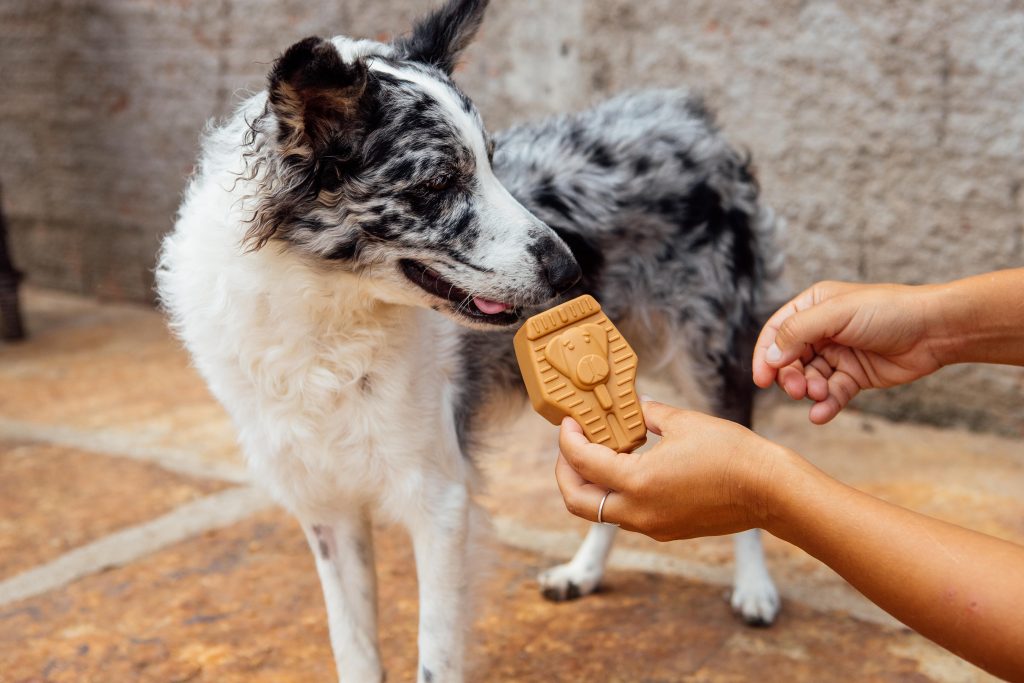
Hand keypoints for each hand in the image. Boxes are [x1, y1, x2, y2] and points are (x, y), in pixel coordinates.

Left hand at [554, 400, 789, 541]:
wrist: (771, 491)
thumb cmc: (732, 453)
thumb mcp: (683, 422)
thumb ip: (648, 415)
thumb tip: (631, 408)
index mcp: (638, 483)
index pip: (583, 462)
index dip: (568, 439)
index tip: (568, 422)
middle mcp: (639, 512)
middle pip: (578, 502)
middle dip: (566, 472)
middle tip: (571, 444)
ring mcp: (653, 526)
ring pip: (601, 511)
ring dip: (591, 483)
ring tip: (598, 452)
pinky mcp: (667, 529)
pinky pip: (627, 514)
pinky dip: (616, 492)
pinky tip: (628, 467)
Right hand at [752, 281, 944, 423]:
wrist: (935, 331)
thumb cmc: (888, 311)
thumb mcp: (836, 314)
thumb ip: (798, 332)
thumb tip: (770, 357)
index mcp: (813, 306)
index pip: (777, 332)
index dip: (765, 355)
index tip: (762, 379)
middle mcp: (822, 330)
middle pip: (789, 359)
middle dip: (789, 377)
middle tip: (797, 389)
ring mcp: (838, 354)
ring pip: (809, 379)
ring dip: (809, 390)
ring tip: (820, 394)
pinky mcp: (854, 376)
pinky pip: (831, 394)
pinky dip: (824, 406)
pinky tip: (820, 414)